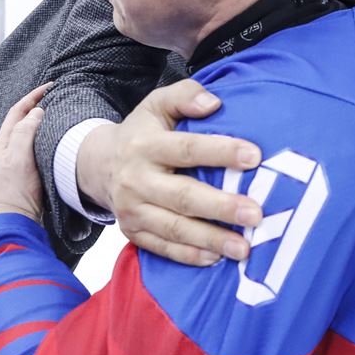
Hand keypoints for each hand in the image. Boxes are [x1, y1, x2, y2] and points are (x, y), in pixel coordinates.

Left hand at [0, 84, 50, 222]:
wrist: (13, 222)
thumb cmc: (14, 193)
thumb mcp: (18, 157)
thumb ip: (25, 132)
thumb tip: (36, 113)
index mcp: (2, 144)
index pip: (17, 112)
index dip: (32, 97)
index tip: (49, 87)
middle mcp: (7, 151)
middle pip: (22, 121)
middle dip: (37, 107)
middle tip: (56, 98)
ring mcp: (16, 163)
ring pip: (30, 135)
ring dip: (43, 123)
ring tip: (59, 117)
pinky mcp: (26, 175)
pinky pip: (36, 150)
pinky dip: (47, 140)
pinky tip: (57, 143)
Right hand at [77, 79, 262, 266]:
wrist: (99, 165)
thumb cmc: (142, 131)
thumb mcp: (157, 104)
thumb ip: (185, 96)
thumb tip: (214, 103)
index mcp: (146, 145)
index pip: (187, 149)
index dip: (221, 152)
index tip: (254, 157)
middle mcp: (137, 179)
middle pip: (183, 196)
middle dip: (221, 207)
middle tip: (256, 214)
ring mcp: (132, 210)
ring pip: (174, 228)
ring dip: (211, 239)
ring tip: (244, 248)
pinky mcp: (132, 233)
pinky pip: (162, 248)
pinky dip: (189, 256)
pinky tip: (215, 258)